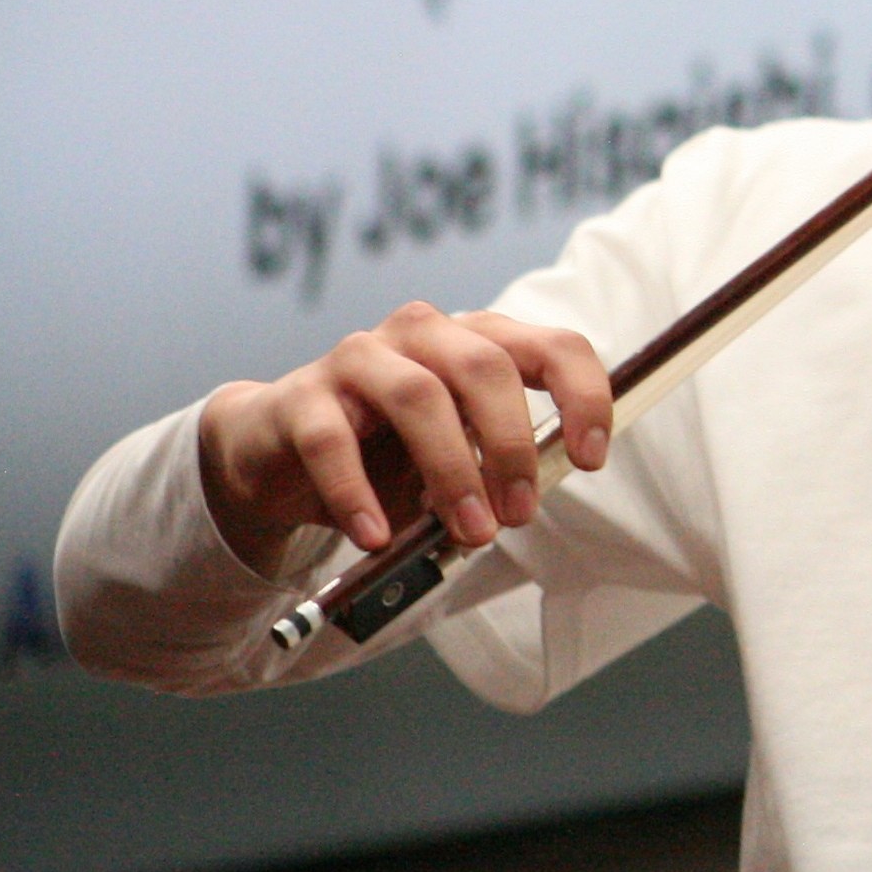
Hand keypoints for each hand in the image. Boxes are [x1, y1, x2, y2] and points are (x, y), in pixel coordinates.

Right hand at [196, 303, 612, 575]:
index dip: (583, 396)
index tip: (591, 458)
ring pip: (418, 396)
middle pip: (485, 368)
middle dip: (511, 447)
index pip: (552, 347)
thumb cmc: (387, 452)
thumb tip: (529, 500)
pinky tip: (375, 536)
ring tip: (469, 532)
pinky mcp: (299, 397)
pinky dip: (358, 494)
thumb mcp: (458, 453)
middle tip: (518, 515)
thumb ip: (497, 463)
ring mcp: (358, 358)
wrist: (279, 453)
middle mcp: (421, 334)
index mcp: (475, 340)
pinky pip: (332, 441)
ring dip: (452, 470)